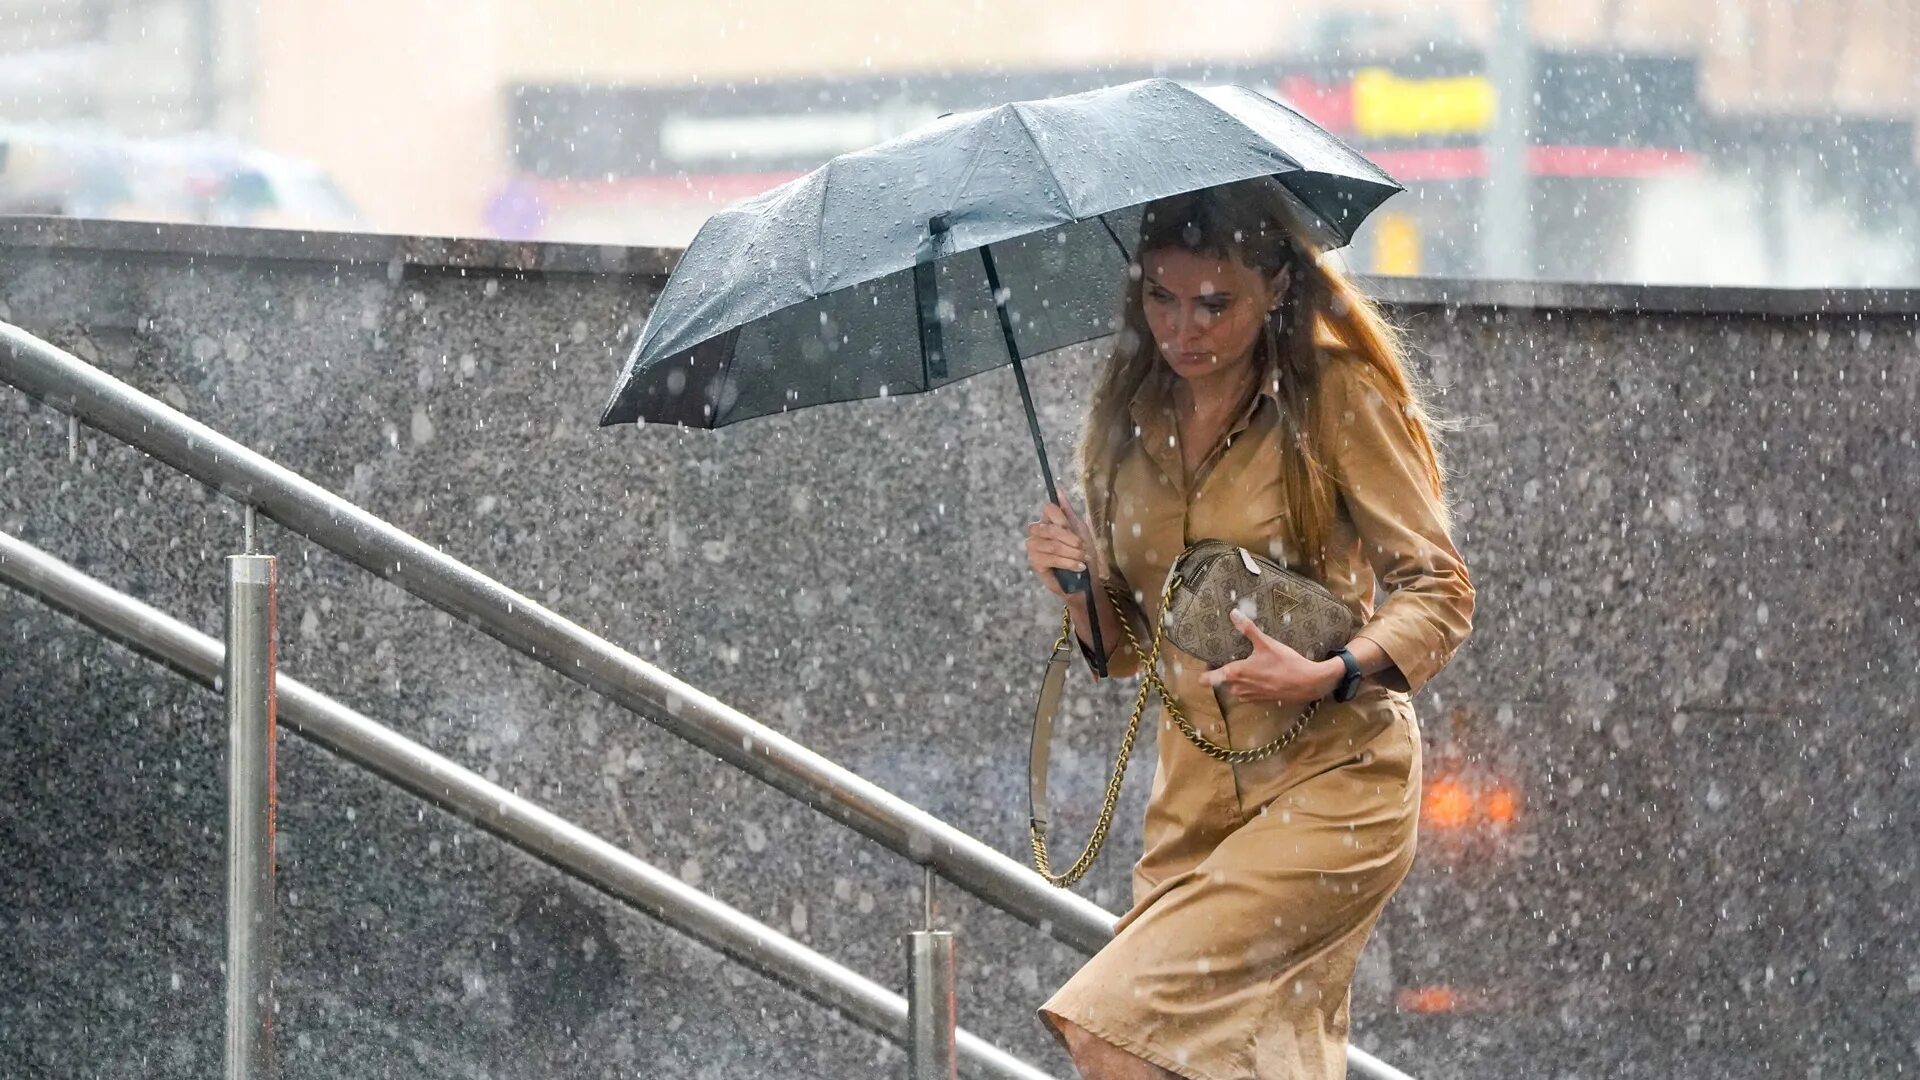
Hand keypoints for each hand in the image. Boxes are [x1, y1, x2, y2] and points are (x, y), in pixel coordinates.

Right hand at [1025, 497, 1105, 599]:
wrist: (1086, 581)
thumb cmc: (1083, 555)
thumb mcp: (1080, 530)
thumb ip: (1068, 511)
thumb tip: (1059, 488)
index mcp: (1048, 521)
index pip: (1049, 509)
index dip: (1064, 520)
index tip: (1078, 534)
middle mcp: (1037, 532)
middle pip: (1050, 528)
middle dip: (1071, 540)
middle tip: (1084, 549)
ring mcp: (1034, 548)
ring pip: (1052, 545)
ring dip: (1072, 553)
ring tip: (1083, 559)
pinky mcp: (1035, 563)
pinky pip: (1050, 558)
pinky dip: (1068, 562)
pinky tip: (1078, 567)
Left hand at [1200, 609, 1342, 705]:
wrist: (1307, 683)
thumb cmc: (1285, 663)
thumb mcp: (1265, 643)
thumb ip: (1247, 629)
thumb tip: (1233, 613)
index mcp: (1234, 674)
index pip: (1206, 680)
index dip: (1205, 671)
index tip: (1208, 662)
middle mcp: (1238, 688)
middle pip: (1220, 683)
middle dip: (1222, 673)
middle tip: (1230, 659)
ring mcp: (1249, 696)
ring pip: (1233, 689)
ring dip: (1236, 680)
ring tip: (1246, 666)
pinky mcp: (1260, 700)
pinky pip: (1246, 693)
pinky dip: (1249, 685)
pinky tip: (1259, 675)